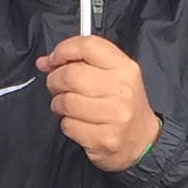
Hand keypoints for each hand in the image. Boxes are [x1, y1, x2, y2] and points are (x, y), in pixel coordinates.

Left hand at [39, 35, 162, 172]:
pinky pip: (68, 125)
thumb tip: (44, 62)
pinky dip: (66, 124)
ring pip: (66, 102)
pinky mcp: (103, 138)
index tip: (54, 60)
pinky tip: (78, 123)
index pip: (89, 46)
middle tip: (57, 86)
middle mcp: (121, 90)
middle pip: (71, 75)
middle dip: (55, 80)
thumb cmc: (122, 104)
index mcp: (124, 68)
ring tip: (67, 107)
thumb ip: (81, 62)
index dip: (64, 50)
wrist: (142, 141)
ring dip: (58, 104)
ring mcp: (114, 116)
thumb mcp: (112, 75)